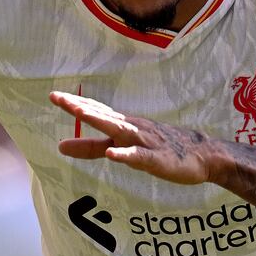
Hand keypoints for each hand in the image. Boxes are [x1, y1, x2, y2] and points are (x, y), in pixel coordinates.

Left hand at [51, 90, 216, 184]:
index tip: (53, 96)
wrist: (201, 155)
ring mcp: (145, 141)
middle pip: (102, 115)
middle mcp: (132, 128)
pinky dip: (125, 155)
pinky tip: (111, 154)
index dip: (74, 104)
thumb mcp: (121, 146)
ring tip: (80, 113)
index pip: (96, 111)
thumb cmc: (159, 148)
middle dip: (80, 107)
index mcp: (123, 124)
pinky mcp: (158, 159)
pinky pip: (140, 156)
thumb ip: (90, 147)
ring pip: (119, 130)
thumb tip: (60, 146)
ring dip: (100, 120)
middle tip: (57, 97)